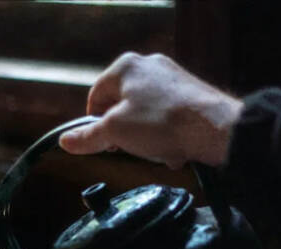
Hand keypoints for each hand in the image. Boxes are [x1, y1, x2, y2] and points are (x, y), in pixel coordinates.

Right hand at [59, 53, 242, 168]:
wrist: (215, 129)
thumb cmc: (162, 123)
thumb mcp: (115, 132)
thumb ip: (88, 137)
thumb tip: (65, 141)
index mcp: (125, 67)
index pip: (96, 97)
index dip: (93, 124)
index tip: (99, 143)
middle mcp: (149, 66)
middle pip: (121, 105)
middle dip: (124, 132)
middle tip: (129, 148)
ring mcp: (172, 78)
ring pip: (144, 114)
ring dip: (145, 137)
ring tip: (156, 149)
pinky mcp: (190, 93)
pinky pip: (167, 117)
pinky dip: (165, 135)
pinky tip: (172, 148)